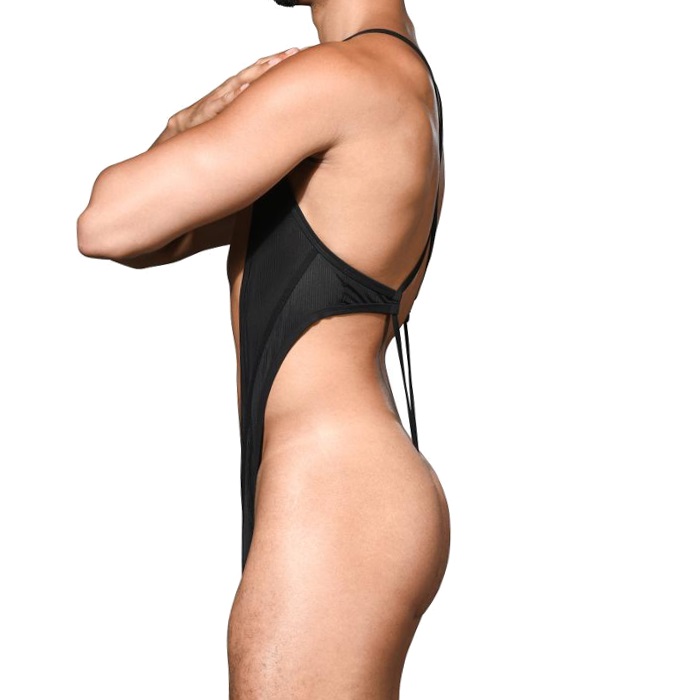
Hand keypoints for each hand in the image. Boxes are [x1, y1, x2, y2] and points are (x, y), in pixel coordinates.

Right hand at [168, 47, 301, 133]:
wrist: (185, 126)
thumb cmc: (215, 120)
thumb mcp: (239, 115)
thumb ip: (255, 110)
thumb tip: (279, 112)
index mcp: (240, 88)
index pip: (262, 71)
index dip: (279, 62)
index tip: (298, 54)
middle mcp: (232, 88)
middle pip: (256, 70)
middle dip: (275, 60)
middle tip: (295, 52)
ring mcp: (221, 96)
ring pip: (243, 80)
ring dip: (259, 71)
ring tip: (276, 62)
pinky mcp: (211, 109)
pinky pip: (224, 100)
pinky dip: (236, 93)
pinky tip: (247, 87)